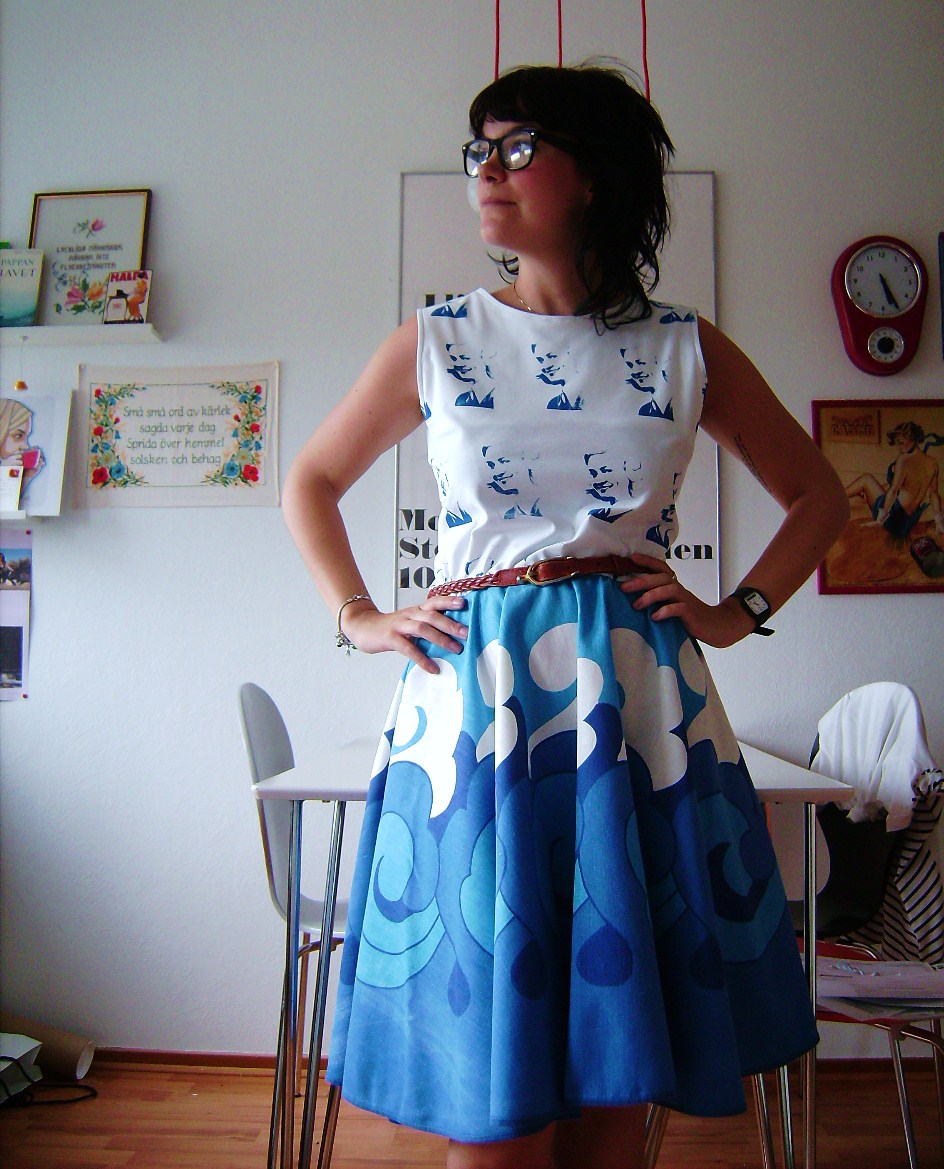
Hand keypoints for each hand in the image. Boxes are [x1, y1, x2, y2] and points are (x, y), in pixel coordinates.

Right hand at [342, 594, 468, 673]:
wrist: (363, 626)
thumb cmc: (391, 627)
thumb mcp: (410, 622)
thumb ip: (426, 626)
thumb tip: (451, 637)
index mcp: (416, 610)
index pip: (435, 601)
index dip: (449, 601)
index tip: (465, 603)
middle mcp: (410, 615)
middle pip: (432, 615)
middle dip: (450, 623)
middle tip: (466, 633)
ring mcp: (400, 626)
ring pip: (422, 628)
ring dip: (440, 638)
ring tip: (455, 649)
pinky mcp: (391, 638)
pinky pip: (408, 648)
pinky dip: (422, 659)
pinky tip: (432, 668)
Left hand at [618, 552, 754, 647]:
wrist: (717, 626)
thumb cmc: (690, 616)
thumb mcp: (672, 604)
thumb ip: (658, 600)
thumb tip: (631, 599)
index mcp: (674, 586)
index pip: (661, 568)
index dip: (648, 561)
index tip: (632, 558)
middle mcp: (679, 590)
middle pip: (661, 578)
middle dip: (641, 581)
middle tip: (623, 587)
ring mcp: (686, 600)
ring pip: (668, 590)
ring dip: (651, 596)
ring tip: (636, 605)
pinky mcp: (691, 613)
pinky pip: (678, 609)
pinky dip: (665, 611)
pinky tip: (655, 617)